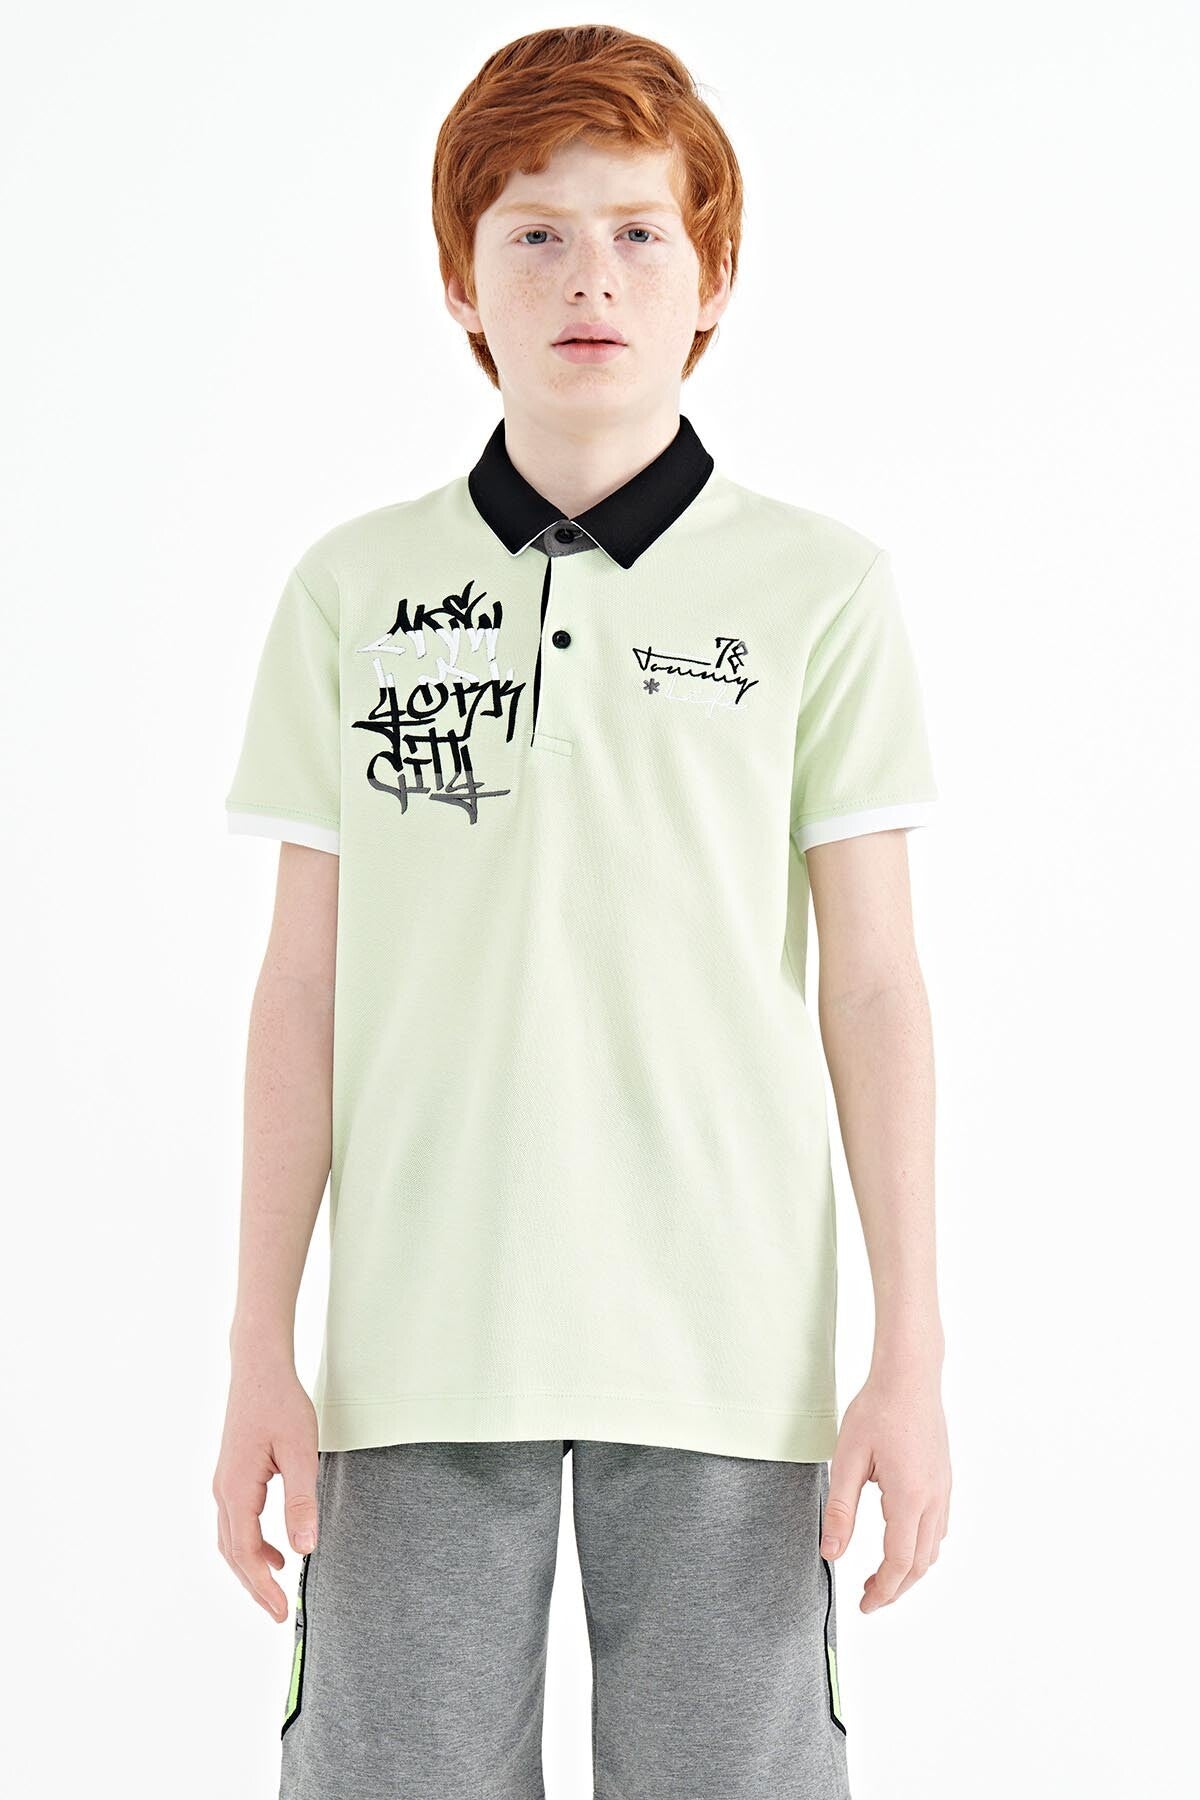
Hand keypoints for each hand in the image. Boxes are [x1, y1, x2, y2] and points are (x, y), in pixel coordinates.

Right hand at [212, 1361, 319, 1620]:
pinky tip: (277, 1552)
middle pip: (233, 1553)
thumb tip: (305, 1548)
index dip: (262, 1587)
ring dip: (252, 1568)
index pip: (245, 1552)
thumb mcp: (301, 1451)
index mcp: (237, 1488)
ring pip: (232, 1540)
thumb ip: (301, 1500)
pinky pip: (237, 1523)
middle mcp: (223, 1490)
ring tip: (278, 1590)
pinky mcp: (233, 1476)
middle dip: (255, 1587)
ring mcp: (224, 1483)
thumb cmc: (281, 1403)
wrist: (258, 1367)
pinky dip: (252, 1546)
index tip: (281, 1612)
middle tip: (279, 1615)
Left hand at [822, 1370, 950, 1611]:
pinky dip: (922, 1548)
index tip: (863, 1606)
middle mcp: (934, 1499)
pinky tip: (902, 1543)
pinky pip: (939, 1527)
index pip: (899, 1563)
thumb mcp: (847, 1459)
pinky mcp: (944, 1479)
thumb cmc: (876, 1411)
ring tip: (882, 1578)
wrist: (909, 1376)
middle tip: (869, 1599)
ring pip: (933, 1548)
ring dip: (910, 1570)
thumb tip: (831, 1553)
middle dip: (896, 1588)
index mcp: (910, 1498)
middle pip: (920, 1563)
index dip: (882, 1591)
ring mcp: (943, 1489)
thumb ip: (840, 1510)